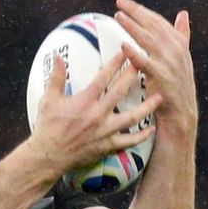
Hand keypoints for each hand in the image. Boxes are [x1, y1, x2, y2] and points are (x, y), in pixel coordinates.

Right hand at [29, 50, 161, 177]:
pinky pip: (129, 141)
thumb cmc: (48, 126)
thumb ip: (57, 77)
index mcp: (85, 101)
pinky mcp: (108, 146)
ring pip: (131, 117)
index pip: (103, 78)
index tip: (125, 52)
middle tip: (145, 64)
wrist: (49, 156)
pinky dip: (142, 135)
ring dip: (147, 107)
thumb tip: (57, 56)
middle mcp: (98, 114)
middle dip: (133, 76)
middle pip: (120, 92)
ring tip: (159, 97)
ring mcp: (105, 132)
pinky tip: (152, 129)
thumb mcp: (49, 99)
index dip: (115, 63)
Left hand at [114, 0, 196, 128]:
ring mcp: (169, 63)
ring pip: (148, 39)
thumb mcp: (182, 56)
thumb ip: (182, 34)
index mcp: (179, 43)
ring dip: (133, 26)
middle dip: (135, 11)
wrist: (181, 112)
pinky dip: (135, 53)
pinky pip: (146, 63)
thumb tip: (183, 13)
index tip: (124, 1)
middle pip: (152, 25)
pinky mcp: (162, 77)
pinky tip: (124, 46)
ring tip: (118, 16)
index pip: (157, 20)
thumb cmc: (177, 82)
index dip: (140, 9)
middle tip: (119, 2)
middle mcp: (176, 49)